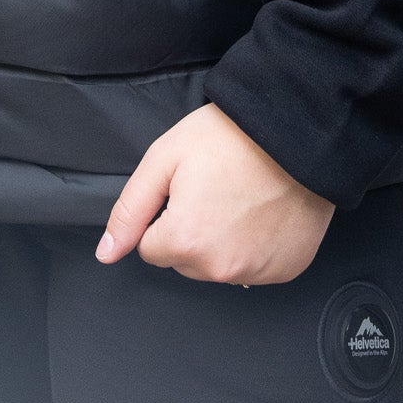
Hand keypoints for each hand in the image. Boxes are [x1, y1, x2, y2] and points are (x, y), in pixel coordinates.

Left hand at [94, 102, 334, 284]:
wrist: (296, 129)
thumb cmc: (232, 136)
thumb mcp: (165, 157)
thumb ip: (130, 210)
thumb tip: (106, 253)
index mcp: (185, 241)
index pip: (152, 248)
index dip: (166, 214)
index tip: (188, 188)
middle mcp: (220, 268)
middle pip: (186, 261)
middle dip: (192, 231)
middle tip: (215, 188)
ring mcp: (257, 272)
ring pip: (219, 266)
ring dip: (223, 240)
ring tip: (241, 196)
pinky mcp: (286, 269)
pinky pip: (255, 267)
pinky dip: (256, 246)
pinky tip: (264, 212)